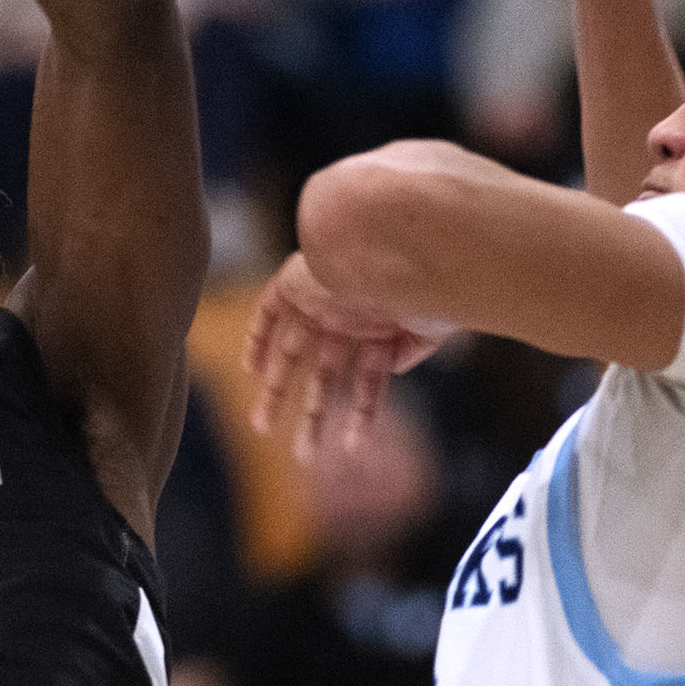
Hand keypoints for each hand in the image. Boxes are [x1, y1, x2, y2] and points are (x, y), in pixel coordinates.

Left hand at [244, 253, 448, 459]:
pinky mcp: (296, 280)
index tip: (353, 447)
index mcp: (382, 327)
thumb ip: (415, 348)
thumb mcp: (433, 321)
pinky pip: (269, 312)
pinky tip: (250, 369)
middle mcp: (350, 317)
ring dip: (275, 390)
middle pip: (324, 374)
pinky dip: (258, 338)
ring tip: (261, 427)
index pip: (368, 380)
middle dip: (312, 415)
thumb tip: (392, 370)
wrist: (397, 230)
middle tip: (303, 455)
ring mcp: (322, 299)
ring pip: (291, 353)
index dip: (360, 413)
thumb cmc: (423, 276)